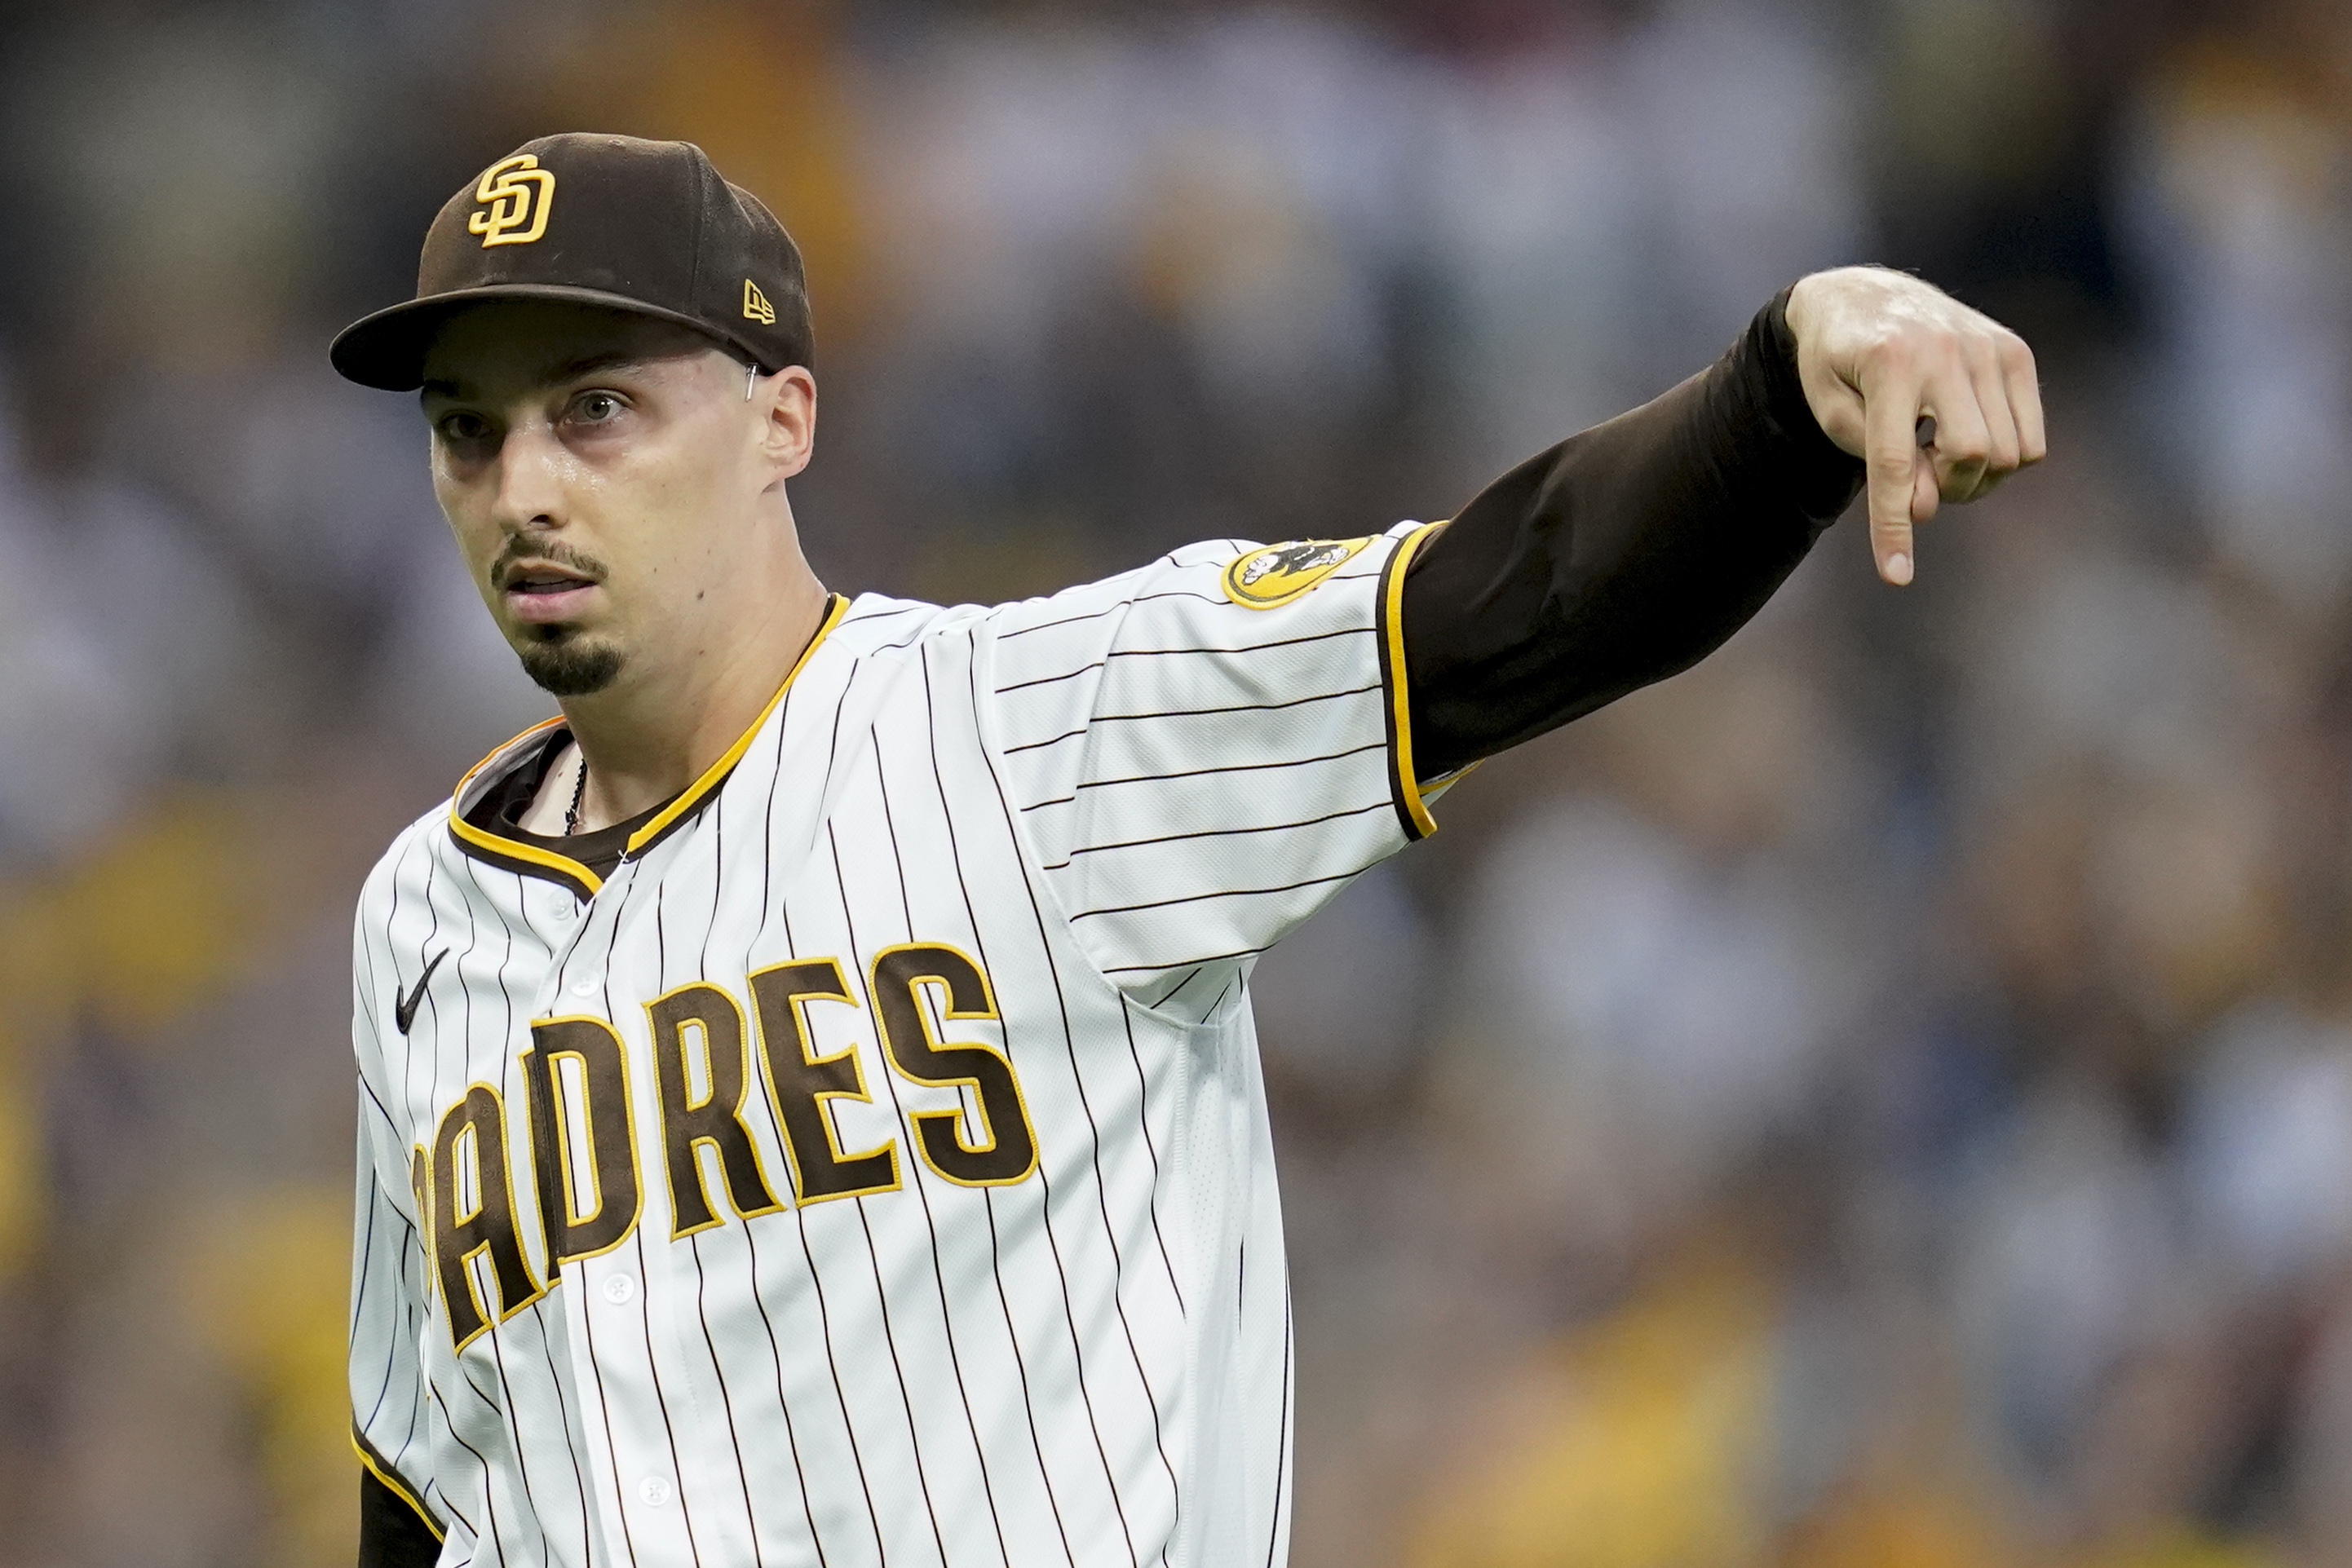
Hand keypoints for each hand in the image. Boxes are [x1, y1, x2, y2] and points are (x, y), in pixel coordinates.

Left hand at [1785, 266, 2044, 585]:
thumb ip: (1879, 464)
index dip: (1893, 525)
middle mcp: (1945, 348)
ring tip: (1936, 455)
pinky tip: (1965, 437)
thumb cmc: (1837, 367)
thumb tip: (1928, 507)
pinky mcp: (2015, 352)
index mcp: (1888, 362)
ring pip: (2008, 453)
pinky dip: (2003, 460)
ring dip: (1972, 478)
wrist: (1862, 297)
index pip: (1896, 462)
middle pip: (1971, 456)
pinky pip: (2031, 439)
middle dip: (1944, 488)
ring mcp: (1988, 346)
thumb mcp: (1833, 415)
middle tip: (1917, 477)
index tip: (1895, 577)